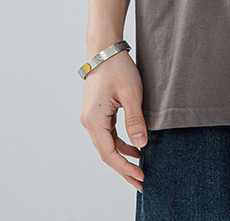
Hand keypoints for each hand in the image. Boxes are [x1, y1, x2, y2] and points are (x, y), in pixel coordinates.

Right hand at [79, 49, 147, 192]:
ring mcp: (91, 118)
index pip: (109, 154)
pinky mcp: (97, 113)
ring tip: (140, 167)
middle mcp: (88, 122)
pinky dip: (120, 144)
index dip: (125, 168)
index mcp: (94, 121)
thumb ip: (135, 120)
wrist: (106, 49)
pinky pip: (108, 135)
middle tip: (141, 181)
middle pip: (106, 153)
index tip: (140, 177)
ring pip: (107, 145)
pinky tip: (134, 147)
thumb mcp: (132, 94)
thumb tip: (141, 145)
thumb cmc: (118, 68)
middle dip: (124, 168)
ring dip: (122, 157)